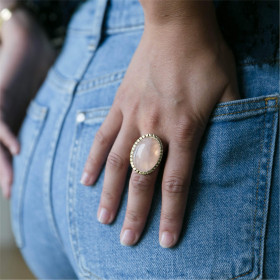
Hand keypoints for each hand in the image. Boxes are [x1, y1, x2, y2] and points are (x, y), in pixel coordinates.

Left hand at [0, 6, 54, 198]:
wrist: (26, 40)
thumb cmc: (38, 68)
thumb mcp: (47, 97)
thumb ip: (54, 115)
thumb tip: (81, 129)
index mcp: (16, 119)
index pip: (10, 150)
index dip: (12, 170)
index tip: (18, 190)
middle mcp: (5, 117)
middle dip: (4, 174)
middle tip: (12, 194)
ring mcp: (0, 107)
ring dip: (1, 164)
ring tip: (8, 185)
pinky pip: (1, 120)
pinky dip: (8, 135)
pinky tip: (17, 150)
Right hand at [81, 1, 239, 247]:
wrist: (177, 24)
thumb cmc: (206, 56)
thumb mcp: (230, 88)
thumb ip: (230, 121)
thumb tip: (230, 147)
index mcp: (185, 128)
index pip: (176, 183)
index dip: (171, 215)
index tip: (165, 240)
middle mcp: (155, 128)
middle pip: (143, 180)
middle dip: (136, 213)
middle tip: (128, 240)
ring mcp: (133, 115)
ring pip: (117, 163)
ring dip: (110, 194)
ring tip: (103, 219)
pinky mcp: (120, 104)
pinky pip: (102, 136)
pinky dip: (92, 159)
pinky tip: (85, 179)